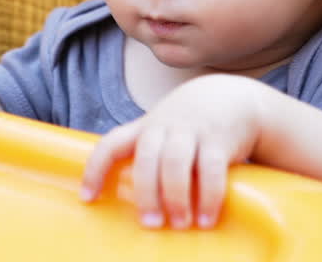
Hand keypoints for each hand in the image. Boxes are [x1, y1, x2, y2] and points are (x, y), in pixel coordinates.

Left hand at [81, 75, 261, 230]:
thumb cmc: (191, 122)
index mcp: (145, 128)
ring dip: (175, 198)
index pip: (111, 144)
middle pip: (146, 158)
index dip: (95, 169)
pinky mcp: (219, 139)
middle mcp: (165, 126)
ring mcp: (192, 130)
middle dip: (145, 193)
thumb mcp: (163, 127)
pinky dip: (208, 197)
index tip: (87, 198)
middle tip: (150, 224)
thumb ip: (147, 153)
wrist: (234, 96)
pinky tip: (206, 218)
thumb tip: (130, 197)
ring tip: (180, 224)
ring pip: (175, 163)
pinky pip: (211, 169)